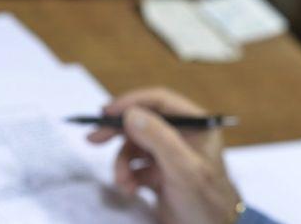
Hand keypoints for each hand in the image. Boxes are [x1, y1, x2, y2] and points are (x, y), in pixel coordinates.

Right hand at [88, 87, 241, 223]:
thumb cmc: (206, 200)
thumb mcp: (182, 168)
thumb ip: (158, 138)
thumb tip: (131, 113)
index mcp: (197, 125)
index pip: (161, 101)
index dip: (132, 102)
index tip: (106, 113)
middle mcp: (184, 136)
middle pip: (143, 122)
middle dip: (118, 132)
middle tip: (93, 139)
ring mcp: (171, 155)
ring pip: (135, 147)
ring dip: (123, 163)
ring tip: (122, 182)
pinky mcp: (161, 175)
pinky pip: (135, 167)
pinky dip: (127, 177)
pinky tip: (129, 190)